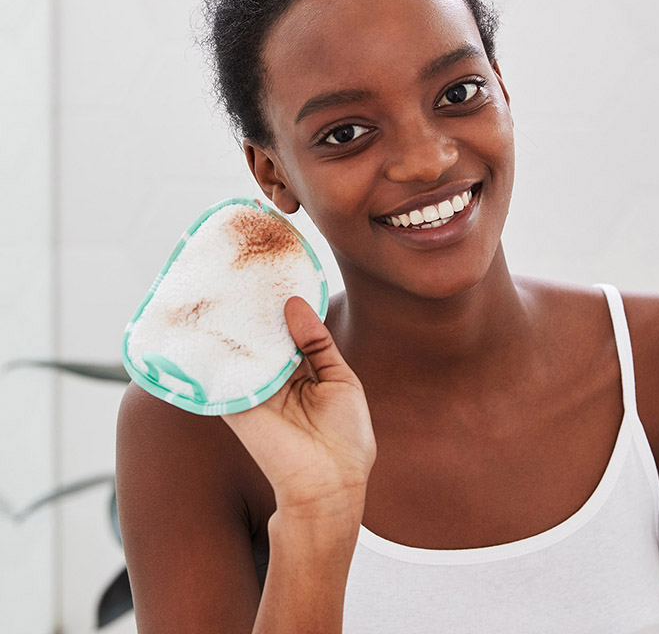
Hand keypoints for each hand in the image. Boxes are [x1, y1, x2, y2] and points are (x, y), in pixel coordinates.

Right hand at [222, 296, 376, 519]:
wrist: (330, 485)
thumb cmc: (345, 437)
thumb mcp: (341, 380)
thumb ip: (318, 342)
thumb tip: (295, 303)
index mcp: (301, 374)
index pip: (287, 333)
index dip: (282, 308)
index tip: (276, 276)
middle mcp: (274, 379)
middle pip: (262, 338)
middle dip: (257, 310)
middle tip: (249, 270)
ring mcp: (254, 390)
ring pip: (243, 349)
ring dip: (238, 322)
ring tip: (232, 282)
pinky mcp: (236, 402)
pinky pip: (225, 369)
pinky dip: (220, 345)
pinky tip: (218, 314)